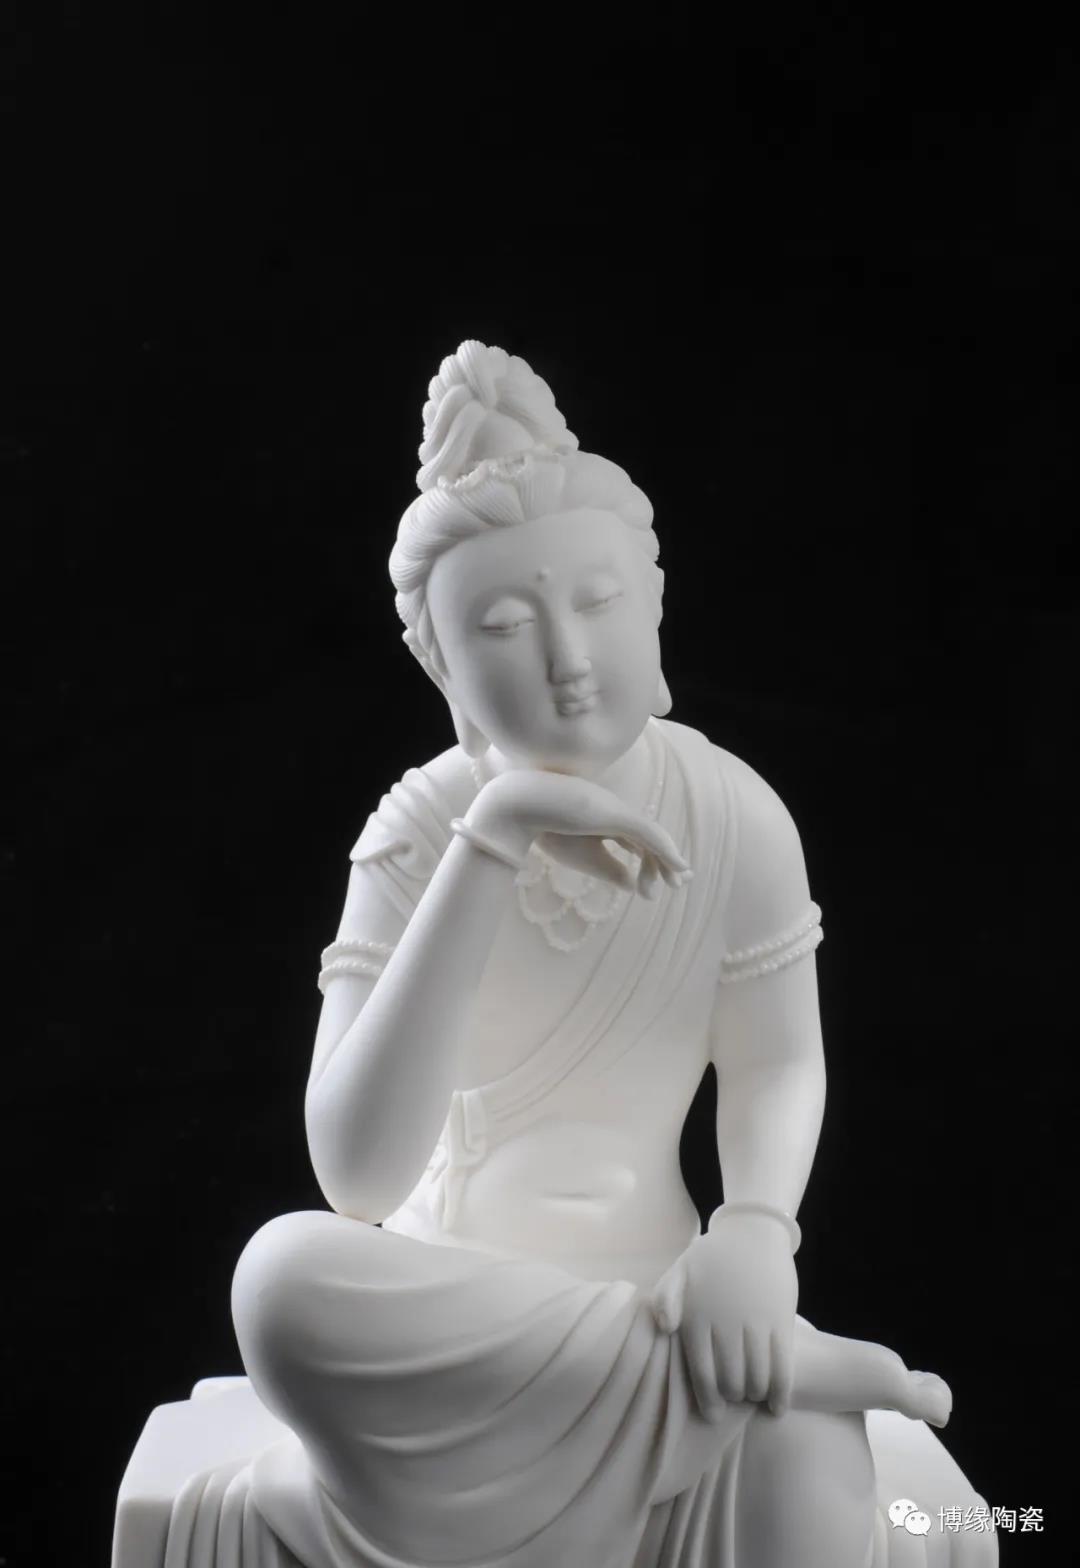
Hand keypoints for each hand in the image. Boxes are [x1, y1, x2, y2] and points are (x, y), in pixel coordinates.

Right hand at [468, 768, 690, 897]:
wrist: (519, 807)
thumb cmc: (545, 829)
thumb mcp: (582, 857)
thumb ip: (608, 869)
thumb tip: (632, 885)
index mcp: (601, 820)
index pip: (634, 840)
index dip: (650, 860)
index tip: (651, 888)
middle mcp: (612, 812)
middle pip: (647, 837)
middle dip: (664, 860)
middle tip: (678, 884)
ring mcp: (614, 810)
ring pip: (652, 837)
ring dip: (666, 861)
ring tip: (676, 882)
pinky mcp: (614, 814)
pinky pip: (648, 834)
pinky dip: (665, 850)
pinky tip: (677, 865)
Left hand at [649, 1215, 796, 1419]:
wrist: (753, 1231)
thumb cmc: (712, 1257)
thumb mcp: (680, 1270)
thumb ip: (666, 1298)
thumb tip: (665, 1328)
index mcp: (698, 1313)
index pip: (701, 1372)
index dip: (708, 1400)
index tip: (712, 1414)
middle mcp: (725, 1321)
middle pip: (731, 1380)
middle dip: (732, 1397)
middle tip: (733, 1401)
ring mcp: (755, 1321)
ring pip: (756, 1378)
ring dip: (755, 1395)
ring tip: (753, 1396)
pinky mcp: (781, 1320)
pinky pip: (782, 1367)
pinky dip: (780, 1392)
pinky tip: (777, 1407)